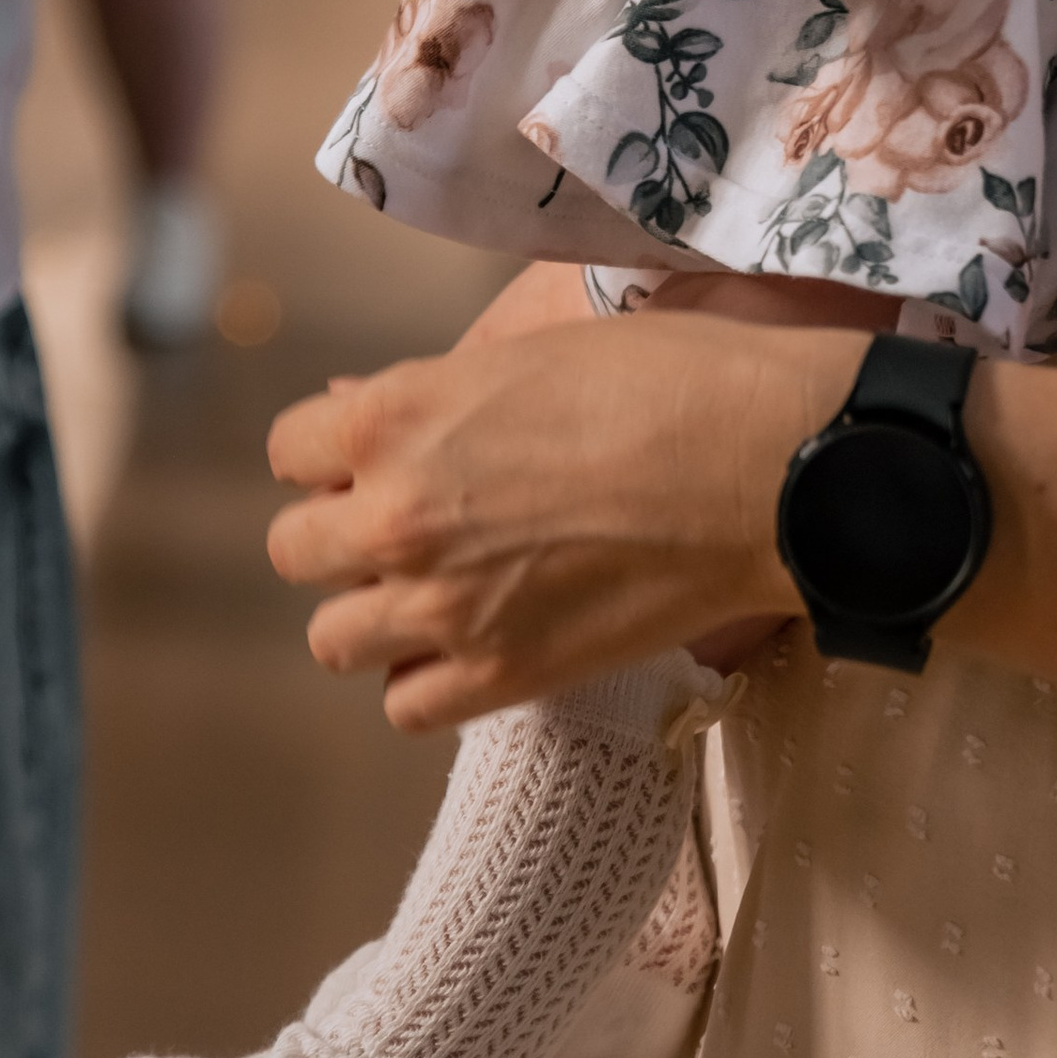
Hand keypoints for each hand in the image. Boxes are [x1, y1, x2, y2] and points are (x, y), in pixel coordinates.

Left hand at [269, 314, 850, 727]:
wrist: (768, 465)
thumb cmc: (668, 379)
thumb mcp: (532, 350)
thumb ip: (429, 391)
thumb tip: (348, 406)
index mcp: (393, 418)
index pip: (289, 449)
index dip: (336, 452)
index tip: (385, 455)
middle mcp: (395, 516)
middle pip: (296, 550)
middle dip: (343, 534)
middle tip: (416, 523)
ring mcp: (442, 607)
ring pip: (334, 638)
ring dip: (375, 613)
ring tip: (439, 592)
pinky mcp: (501, 675)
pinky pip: (405, 707)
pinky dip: (429, 682)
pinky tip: (475, 644)